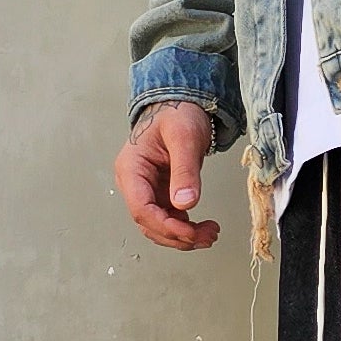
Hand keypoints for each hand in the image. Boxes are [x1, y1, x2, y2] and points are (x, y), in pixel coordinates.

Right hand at [116, 102, 218, 252]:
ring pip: (158, 225)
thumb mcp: (185, 137)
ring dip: (182, 237)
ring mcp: (147, 189)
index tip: (190, 233)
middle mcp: (134, 182)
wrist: (182, 103)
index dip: (165, 226)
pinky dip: (185, 228)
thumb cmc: (178, 114)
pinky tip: (202, 228)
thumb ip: (185, 170)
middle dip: (177, 235)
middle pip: (148, 223)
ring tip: (209, 235)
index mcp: (131, 169)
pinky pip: (168, 219)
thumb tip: (186, 204)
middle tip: (208, 237)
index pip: (141, 208)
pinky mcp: (161, 192)